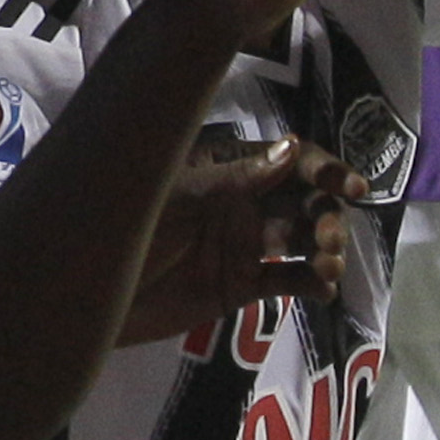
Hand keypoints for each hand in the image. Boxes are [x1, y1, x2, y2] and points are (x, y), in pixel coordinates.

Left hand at [121, 135, 362, 344]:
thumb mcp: (181, 198)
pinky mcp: (239, 285)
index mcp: (225, 169)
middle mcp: (240, 202)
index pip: (287, 160)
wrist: (88, 291)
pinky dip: (310, 283)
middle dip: (326, 214)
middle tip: (331, 237)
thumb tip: (292, 148)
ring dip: (323, 248)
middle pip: (302, 201)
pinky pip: (285, 280)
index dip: (322, 170)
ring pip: (299, 239)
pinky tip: (324, 291)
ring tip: (325, 267)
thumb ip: (236, 178)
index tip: (351, 187)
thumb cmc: (126, 228)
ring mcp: (242, 244)